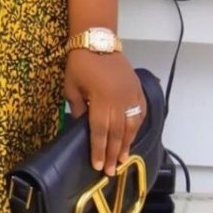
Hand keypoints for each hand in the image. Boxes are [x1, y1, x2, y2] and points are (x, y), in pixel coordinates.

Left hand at [64, 50, 145, 176]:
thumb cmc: (80, 63)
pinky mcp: (137, 89)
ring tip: (124, 159)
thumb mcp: (71, 87)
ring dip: (127, 144)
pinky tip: (133, 136)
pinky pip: (140, 112)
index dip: (100, 150)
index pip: (100, 132)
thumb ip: (78, 108)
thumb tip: (83, 127)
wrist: (97, 41)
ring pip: (131, 126)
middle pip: (117, 133)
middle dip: (114, 154)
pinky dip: (137, 126)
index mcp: (101, 101)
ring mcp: (131, 95)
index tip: (99, 166)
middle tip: (112, 171)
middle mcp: (119, 101)